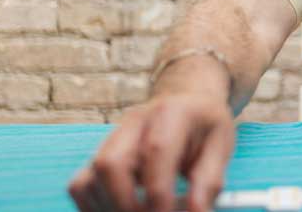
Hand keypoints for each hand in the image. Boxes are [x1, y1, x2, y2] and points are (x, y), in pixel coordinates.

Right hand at [68, 94, 235, 211]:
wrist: (188, 101)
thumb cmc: (205, 126)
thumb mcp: (221, 146)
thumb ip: (209, 181)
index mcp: (171, 113)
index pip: (156, 151)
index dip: (159, 194)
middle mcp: (135, 122)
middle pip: (110, 163)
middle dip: (126, 204)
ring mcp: (112, 138)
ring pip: (90, 176)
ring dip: (110, 207)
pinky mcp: (100, 154)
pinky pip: (81, 184)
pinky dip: (94, 206)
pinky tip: (119, 211)